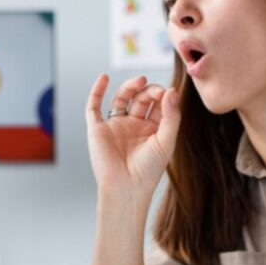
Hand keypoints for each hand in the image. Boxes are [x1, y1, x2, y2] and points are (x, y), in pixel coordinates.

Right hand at [85, 74, 179, 197]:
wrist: (127, 187)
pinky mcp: (98, 128)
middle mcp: (133, 125)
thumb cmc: (148, 170)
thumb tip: (171, 90)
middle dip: (149, 91)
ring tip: (140, 81)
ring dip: (130, 87)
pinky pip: (94, 106)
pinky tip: (104, 77)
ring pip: (121, 98)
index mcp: (151, 129)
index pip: (158, 104)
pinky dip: (97, 90)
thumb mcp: (166, 141)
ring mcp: (115, 125)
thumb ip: (171, 115)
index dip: (162, 96)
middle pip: (141, 98)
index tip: (168, 94)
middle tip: (155, 91)